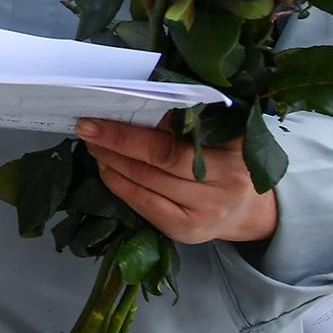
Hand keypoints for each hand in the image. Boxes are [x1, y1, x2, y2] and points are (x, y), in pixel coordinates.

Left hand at [76, 119, 279, 244]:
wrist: (246, 209)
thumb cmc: (226, 160)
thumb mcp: (222, 134)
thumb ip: (191, 118)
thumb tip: (134, 101)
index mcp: (234, 154)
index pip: (172, 143)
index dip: (130, 133)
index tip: (97, 116)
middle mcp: (224, 187)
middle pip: (157, 163)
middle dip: (115, 143)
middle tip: (87, 128)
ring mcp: (205, 213)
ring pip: (146, 183)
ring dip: (112, 162)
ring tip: (94, 144)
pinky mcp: (187, 231)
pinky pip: (144, 205)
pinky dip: (119, 185)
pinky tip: (106, 169)